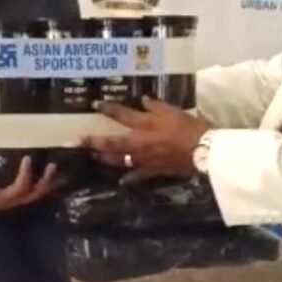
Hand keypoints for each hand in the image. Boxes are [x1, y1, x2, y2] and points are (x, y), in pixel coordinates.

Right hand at [0, 157, 62, 218]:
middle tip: (53, 164)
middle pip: (32, 195)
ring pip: (31, 195)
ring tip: (52, 166)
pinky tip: (39, 170)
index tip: (27, 158)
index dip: (26, 176)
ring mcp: (5, 201)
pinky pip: (25, 191)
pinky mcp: (3, 197)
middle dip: (45, 182)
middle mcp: (5, 202)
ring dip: (44, 183)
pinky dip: (36, 182)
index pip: (18, 190)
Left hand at [85, 97, 212, 181]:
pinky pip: (137, 175)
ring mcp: (144, 159)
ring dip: (105, 158)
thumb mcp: (174, 111)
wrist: (205, 151)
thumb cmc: (191, 127)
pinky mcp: (154, 171)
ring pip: (119, 159)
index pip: (121, 114)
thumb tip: (143, 100)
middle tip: (76, 142)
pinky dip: (129, 178)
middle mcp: (140, 142)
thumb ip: (157, 106)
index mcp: (145, 124)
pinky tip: (121, 180)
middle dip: (93, 142)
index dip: (108, 109)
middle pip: (112, 142)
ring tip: (94, 156)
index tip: (94, 104)